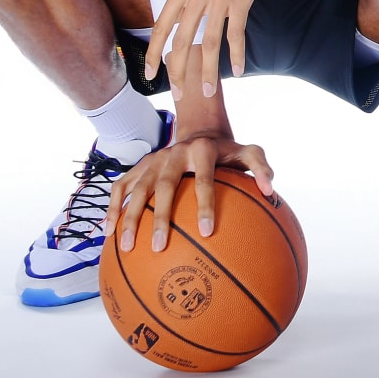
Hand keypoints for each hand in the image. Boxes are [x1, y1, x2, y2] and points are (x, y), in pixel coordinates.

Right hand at [104, 133, 272, 252]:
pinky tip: (107, 232)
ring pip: (137, 188)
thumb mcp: (248, 152)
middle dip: (161, 217)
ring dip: (130, 217)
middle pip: (163, 186)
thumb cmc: (227, 151)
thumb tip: (270, 191)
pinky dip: (112, 207)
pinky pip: (121, 186)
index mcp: (202, 150)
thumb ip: (260, 167)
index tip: (207, 232)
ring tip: (126, 246)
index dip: (205, 205)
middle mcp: (174, 153)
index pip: (204, 180)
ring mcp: (153, 159)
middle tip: (159, 247)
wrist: (200, 130)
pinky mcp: (140, 165)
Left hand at [146, 0, 285, 98]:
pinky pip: (236, 33)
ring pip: (208, 44)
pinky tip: (238, 70)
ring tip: (208, 91)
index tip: (151, 73)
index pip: (161, 27)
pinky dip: (237, 54)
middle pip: (181, 42)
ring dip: (207, 71)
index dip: (154, 53)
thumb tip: (191, 4)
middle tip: (179, 93)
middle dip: (178, 72)